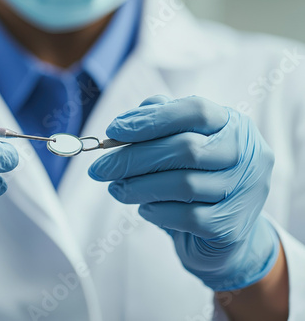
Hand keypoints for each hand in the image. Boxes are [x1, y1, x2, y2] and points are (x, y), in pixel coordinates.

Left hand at [89, 95, 279, 290]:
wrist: (221, 234)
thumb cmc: (195, 178)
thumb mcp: (180, 143)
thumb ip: (157, 124)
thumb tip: (125, 123)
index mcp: (233, 124)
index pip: (195, 111)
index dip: (151, 119)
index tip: (113, 130)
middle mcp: (247, 154)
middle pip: (185, 148)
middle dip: (133, 158)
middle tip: (99, 168)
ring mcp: (244, 191)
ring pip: (184, 184)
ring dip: (138, 186)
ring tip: (115, 189)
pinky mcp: (231, 226)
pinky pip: (186, 217)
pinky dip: (156, 211)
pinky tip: (144, 208)